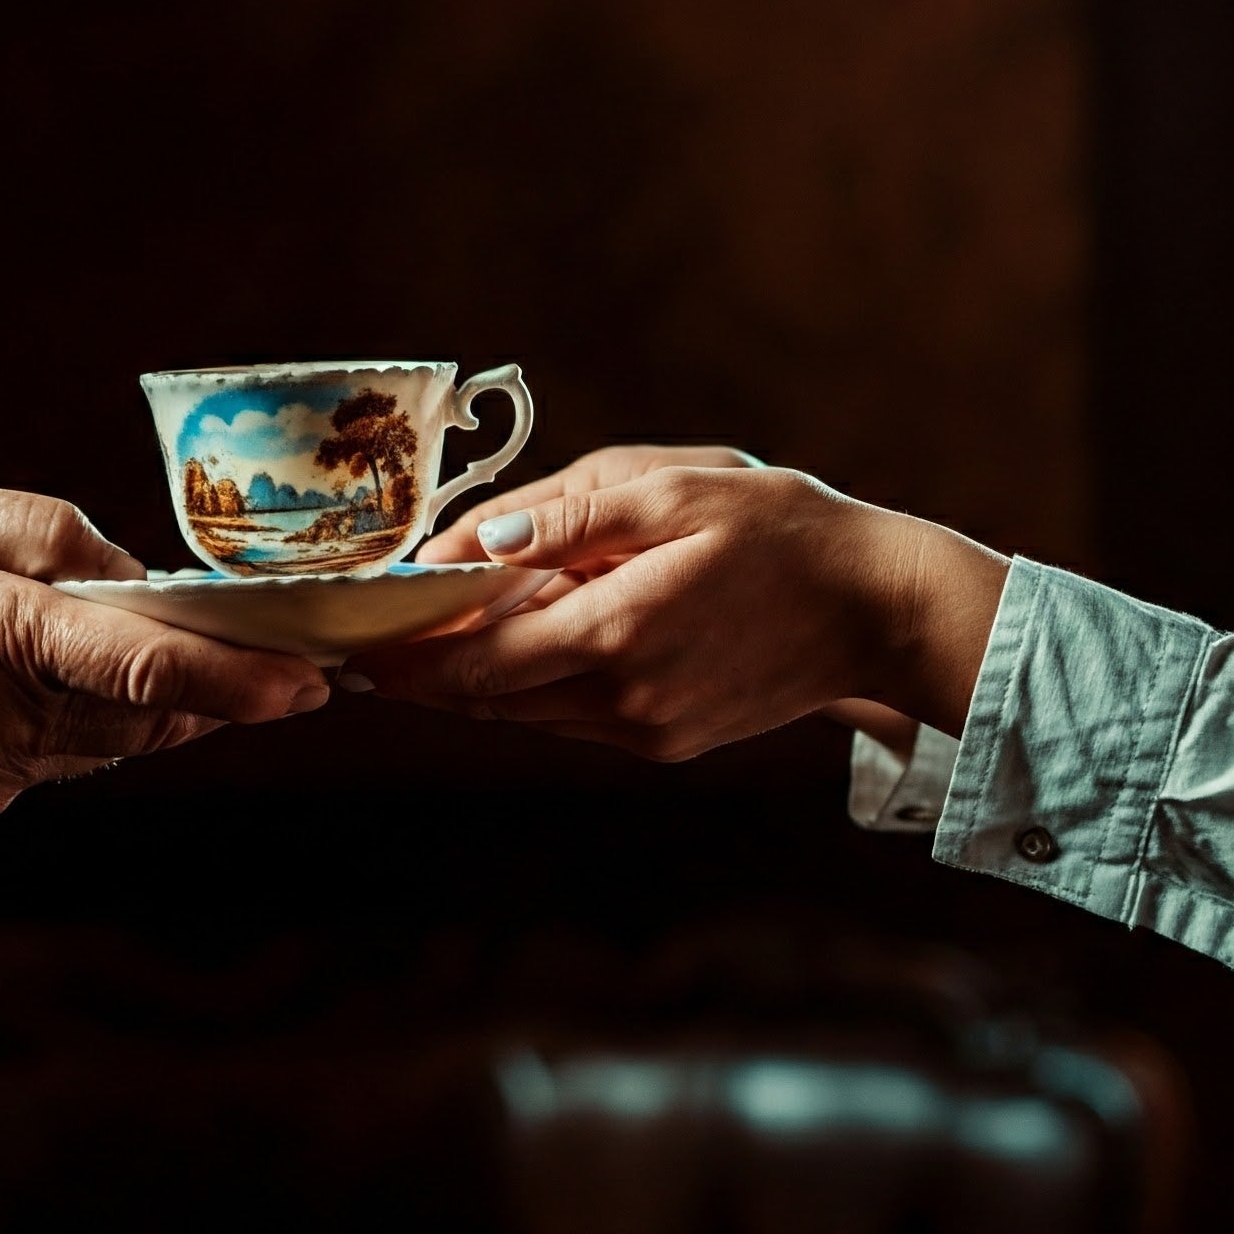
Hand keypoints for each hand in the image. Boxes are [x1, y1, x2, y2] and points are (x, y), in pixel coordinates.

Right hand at [0, 471, 328, 815]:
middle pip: (150, 721)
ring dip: (162, 712)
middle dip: (219, 695)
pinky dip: (94, 727)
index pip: (149, 670)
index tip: (312, 682)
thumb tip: (137, 579)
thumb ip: (53, 537)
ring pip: (113, 749)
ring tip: (199, 667)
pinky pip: (64, 762)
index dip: (242, 681)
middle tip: (282, 665)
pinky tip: (90, 685)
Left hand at [351, 463, 1006, 759]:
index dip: (406, 662)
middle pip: (489, 701)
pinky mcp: (669, 741)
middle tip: (365, 652)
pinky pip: (573, 718)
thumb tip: (470, 546)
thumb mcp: (668, 492)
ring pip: (527, 715)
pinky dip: (532, 688)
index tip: (352, 650)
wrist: (880, 609)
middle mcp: (623, 700)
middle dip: (425, 677)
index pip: (475, 665)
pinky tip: (517, 649)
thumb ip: (560, 521)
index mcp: (614, 634)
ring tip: (423, 648)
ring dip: (475, 685)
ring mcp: (648, 731)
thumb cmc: (779, 531)